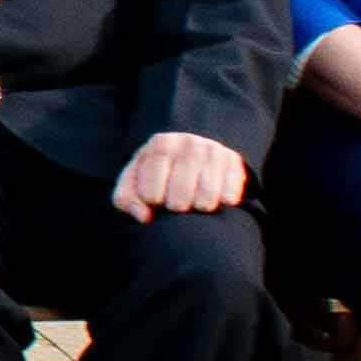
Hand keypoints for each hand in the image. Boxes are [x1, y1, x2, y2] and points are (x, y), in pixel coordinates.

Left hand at [113, 132, 249, 222]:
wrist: (188, 152)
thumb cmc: (155, 175)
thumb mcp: (134, 183)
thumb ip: (127, 200)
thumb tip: (145, 217)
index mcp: (159, 146)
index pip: (151, 194)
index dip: (153, 203)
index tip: (156, 199)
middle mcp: (187, 143)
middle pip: (179, 200)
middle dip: (176, 208)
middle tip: (177, 202)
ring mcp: (212, 151)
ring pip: (205, 200)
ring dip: (198, 208)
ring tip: (194, 202)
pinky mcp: (233, 161)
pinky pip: (228, 197)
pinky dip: (221, 204)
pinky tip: (215, 198)